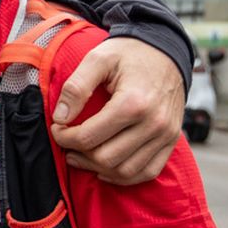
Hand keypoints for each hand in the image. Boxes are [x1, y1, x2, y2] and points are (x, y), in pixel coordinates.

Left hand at [51, 37, 184, 184]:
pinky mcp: (171, 141)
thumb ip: (76, 87)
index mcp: (133, 103)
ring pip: (125, 171)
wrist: (166, 51)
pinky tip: (105, 168)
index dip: (64, 137)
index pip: (88, 137)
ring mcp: (166, 135)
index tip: (57, 128)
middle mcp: (153, 123)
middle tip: (67, 141)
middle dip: (78, 153)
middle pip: (105, 158)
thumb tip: (59, 117)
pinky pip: (147, 172)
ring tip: (80, 155)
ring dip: (98, 168)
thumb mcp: (97, 59)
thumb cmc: (128, 54)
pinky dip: (124, 176)